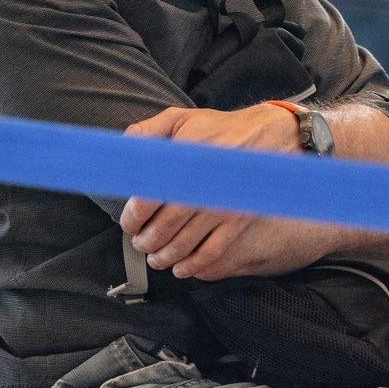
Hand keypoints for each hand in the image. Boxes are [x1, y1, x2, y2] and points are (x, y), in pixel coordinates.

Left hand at [119, 103, 304, 280]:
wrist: (265, 138)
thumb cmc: (219, 129)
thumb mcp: (179, 119)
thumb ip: (147, 132)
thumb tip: (122, 150)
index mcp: (185, 162)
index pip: (148, 201)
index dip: (133, 218)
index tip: (129, 222)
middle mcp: (203, 187)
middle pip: (164, 228)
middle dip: (145, 241)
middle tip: (140, 242)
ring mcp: (222, 207)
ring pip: (185, 244)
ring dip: (164, 256)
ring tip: (155, 257)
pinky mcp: (237, 220)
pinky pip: (212, 252)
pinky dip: (193, 265)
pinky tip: (181, 268)